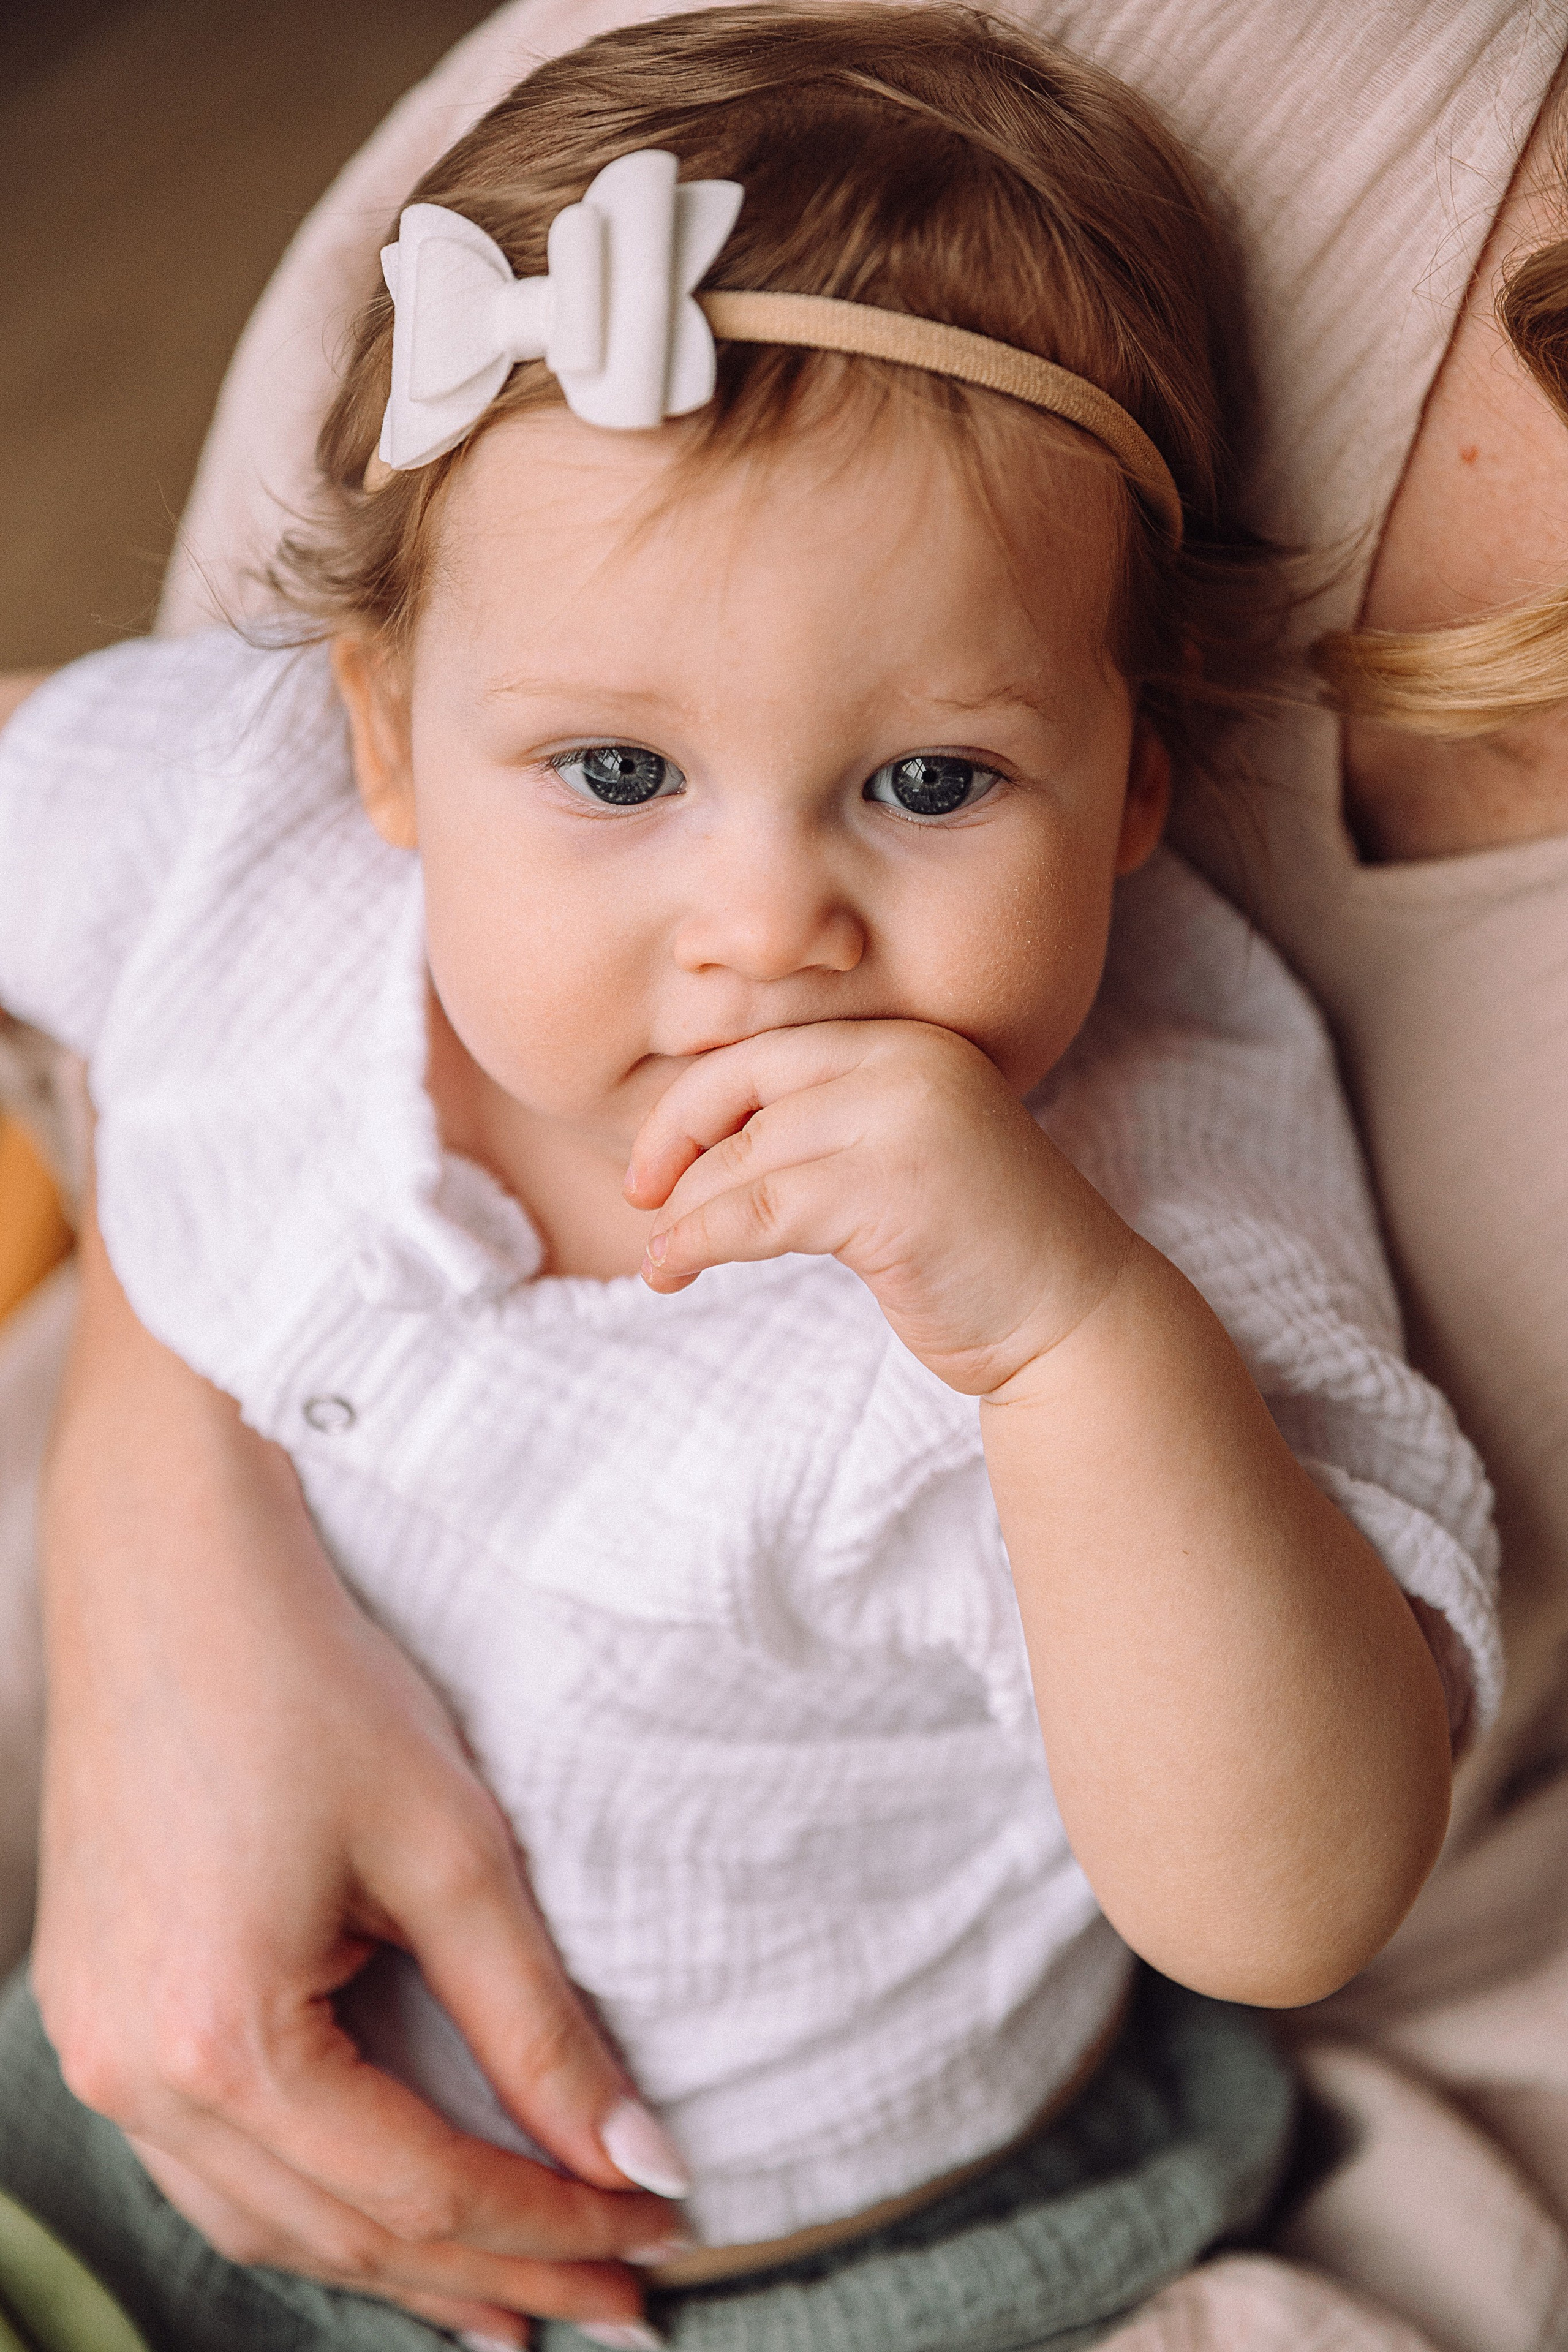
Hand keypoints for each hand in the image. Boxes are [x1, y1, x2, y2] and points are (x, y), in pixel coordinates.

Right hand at [33, 1205, 685, 2345]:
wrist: (171, 1568)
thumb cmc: (309, 1683)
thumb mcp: (450, 1852)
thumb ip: (537, 2024)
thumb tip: (632, 2158)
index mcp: (219, 2041)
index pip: (422, 2190)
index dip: (554, 2225)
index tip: (657, 2236)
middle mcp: (135, 2074)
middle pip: (342, 2234)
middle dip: (491, 2272)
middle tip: (614, 2307)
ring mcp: (102, 2049)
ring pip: (270, 2220)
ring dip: (400, 2261)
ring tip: (515, 2299)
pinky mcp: (102, 2009)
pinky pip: (216, 2160)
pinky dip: (320, 2201)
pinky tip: (386, 2214)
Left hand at [626, 1019, 1130, 1395]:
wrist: (1076, 1318)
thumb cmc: (978, 1251)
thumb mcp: (903, 1157)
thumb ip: (828, 1129)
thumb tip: (699, 1147)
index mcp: (909, 1043)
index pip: (768, 1052)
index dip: (695, 1103)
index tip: (654, 1163)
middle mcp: (905, 1063)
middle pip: (742, 1085)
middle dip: (673, 1143)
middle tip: (638, 1199)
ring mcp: (899, 1121)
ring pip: (743, 1156)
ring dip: (684, 1213)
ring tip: (659, 1259)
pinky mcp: (885, 1192)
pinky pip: (755, 1211)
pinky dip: (699, 1242)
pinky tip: (675, 1269)